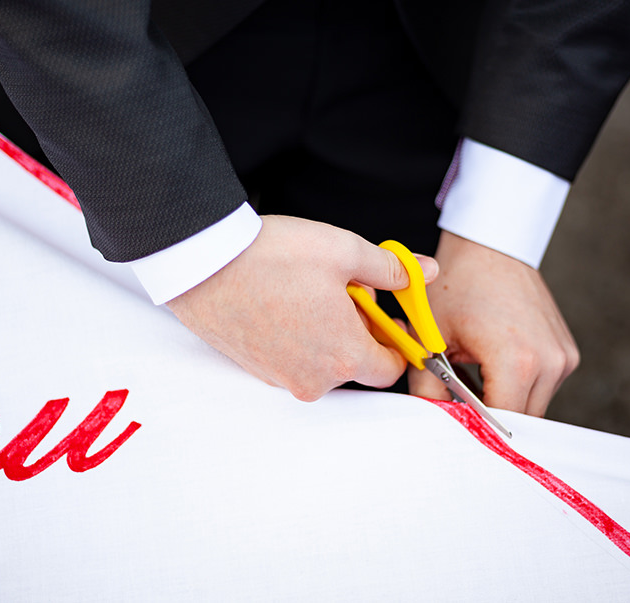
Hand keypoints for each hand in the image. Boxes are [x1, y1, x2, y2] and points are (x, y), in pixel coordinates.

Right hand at [167, 215, 438, 400]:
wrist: (202, 265)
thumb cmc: (272, 257)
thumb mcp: (344, 251)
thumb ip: (392, 269)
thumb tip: (426, 272)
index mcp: (345, 356)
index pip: (392, 368)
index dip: (396, 340)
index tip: (389, 314)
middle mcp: (314, 378)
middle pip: (355, 365)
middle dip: (358, 332)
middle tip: (344, 291)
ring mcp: (281, 378)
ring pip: (322, 362)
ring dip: (326, 334)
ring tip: (308, 292)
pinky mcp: (256, 370)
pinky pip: (292, 360)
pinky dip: (297, 338)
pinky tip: (284, 302)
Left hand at [408, 231, 578, 416]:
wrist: (491, 246)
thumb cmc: (457, 284)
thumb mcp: (431, 337)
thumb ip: (427, 387)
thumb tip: (430, 422)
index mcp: (517, 361)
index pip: (499, 423)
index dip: (473, 429)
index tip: (452, 425)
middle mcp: (550, 362)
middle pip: (519, 421)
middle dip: (486, 417)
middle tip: (455, 399)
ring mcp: (564, 358)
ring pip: (531, 407)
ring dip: (503, 401)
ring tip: (472, 375)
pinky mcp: (568, 353)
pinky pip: (541, 387)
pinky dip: (516, 385)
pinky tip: (491, 364)